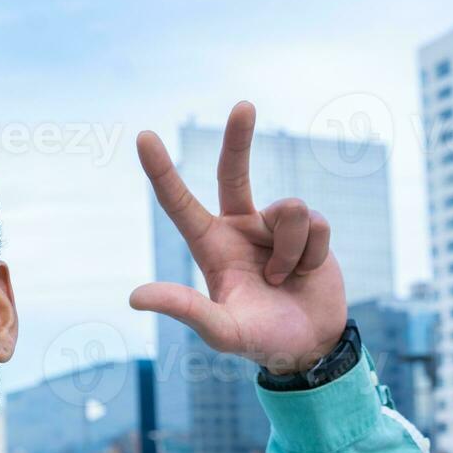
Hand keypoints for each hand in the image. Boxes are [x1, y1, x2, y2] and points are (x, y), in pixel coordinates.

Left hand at [132, 101, 347, 373]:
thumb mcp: (221, 331)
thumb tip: (135, 297)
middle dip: (238, 138)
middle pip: (233, 172)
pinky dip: (312, 255)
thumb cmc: (260, 341)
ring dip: (291, 251)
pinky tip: (307, 274)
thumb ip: (185, 310)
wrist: (309, 347)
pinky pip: (317, 225)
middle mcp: (239, 229)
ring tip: (283, 280)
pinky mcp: (311, 232)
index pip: (179, 204)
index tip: (144, 136)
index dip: (161, 171)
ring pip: (290, 210)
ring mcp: (274, 228)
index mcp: (210, 247)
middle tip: (243, 105)